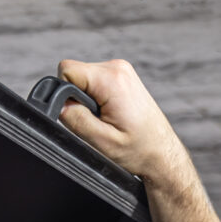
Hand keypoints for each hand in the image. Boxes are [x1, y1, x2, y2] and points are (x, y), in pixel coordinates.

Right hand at [55, 58, 186, 184]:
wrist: (162, 153)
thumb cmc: (139, 150)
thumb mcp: (101, 141)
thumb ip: (75, 119)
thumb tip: (59, 104)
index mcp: (112, 80)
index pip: (67, 70)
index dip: (66, 94)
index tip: (83, 114)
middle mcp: (117, 68)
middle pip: (75, 73)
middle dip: (79, 98)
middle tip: (99, 122)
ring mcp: (121, 70)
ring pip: (85, 78)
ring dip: (89, 99)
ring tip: (108, 119)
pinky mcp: (123, 76)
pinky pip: (96, 81)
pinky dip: (98, 98)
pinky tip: (112, 113)